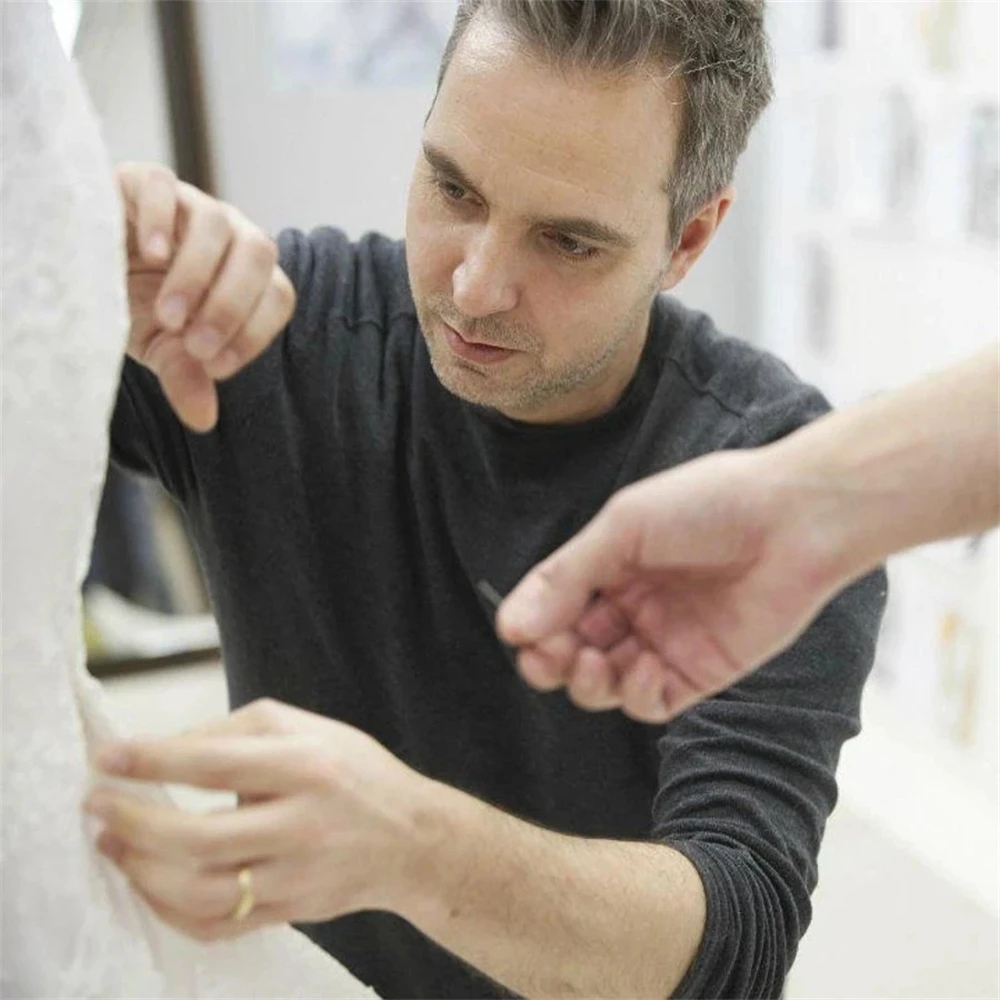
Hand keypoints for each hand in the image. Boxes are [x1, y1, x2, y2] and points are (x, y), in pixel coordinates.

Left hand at [85, 699, 436, 941]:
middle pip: (198, 839)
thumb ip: (235, 731)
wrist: (410, 839)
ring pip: (200, 892)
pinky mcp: (289, 911)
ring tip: (111, 844)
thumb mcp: (306, 728)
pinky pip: (215, 925)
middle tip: (95, 806)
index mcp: (305, 765)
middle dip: (134, 823)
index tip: (105, 758)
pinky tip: (146, 882)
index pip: (214, 764)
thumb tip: (164, 749)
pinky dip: (168, 908)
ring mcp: (296, 876)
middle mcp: (301, 823)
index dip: (153, 760)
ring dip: (141, 871)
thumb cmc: (352, 772)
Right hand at [117, 162, 295, 431]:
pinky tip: (150, 256)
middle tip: (194, 345)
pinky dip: (162, 220)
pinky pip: (165, 186)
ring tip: (168, 317)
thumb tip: (204, 421)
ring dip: (197, 276)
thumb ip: (187, 376)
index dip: (255, 332)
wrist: (81, 269)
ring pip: (218, 224)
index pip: (278, 295)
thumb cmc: (136, 307)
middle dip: (231, 305)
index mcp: (248, 273)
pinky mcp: (144, 180)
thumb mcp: (161, 348)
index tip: (216, 366)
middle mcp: (230, 234)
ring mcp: (191, 203)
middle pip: (259, 253)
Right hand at [497, 448, 839, 722]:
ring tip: (594, 663)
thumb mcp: (623, 528)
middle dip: (551, 661)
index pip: (553, 607)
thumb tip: (509, 629)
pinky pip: (651, 702)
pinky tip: (646, 666)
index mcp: (610, 566)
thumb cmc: (708, 505)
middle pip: (571, 651)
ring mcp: (665, 641)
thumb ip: (566, 578)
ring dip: (587, 682)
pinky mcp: (700, 671)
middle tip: (548, 659)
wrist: (793, 518)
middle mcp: (633, 606)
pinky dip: (637, 693)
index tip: (520, 634)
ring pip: (604, 685)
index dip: (532, 626)